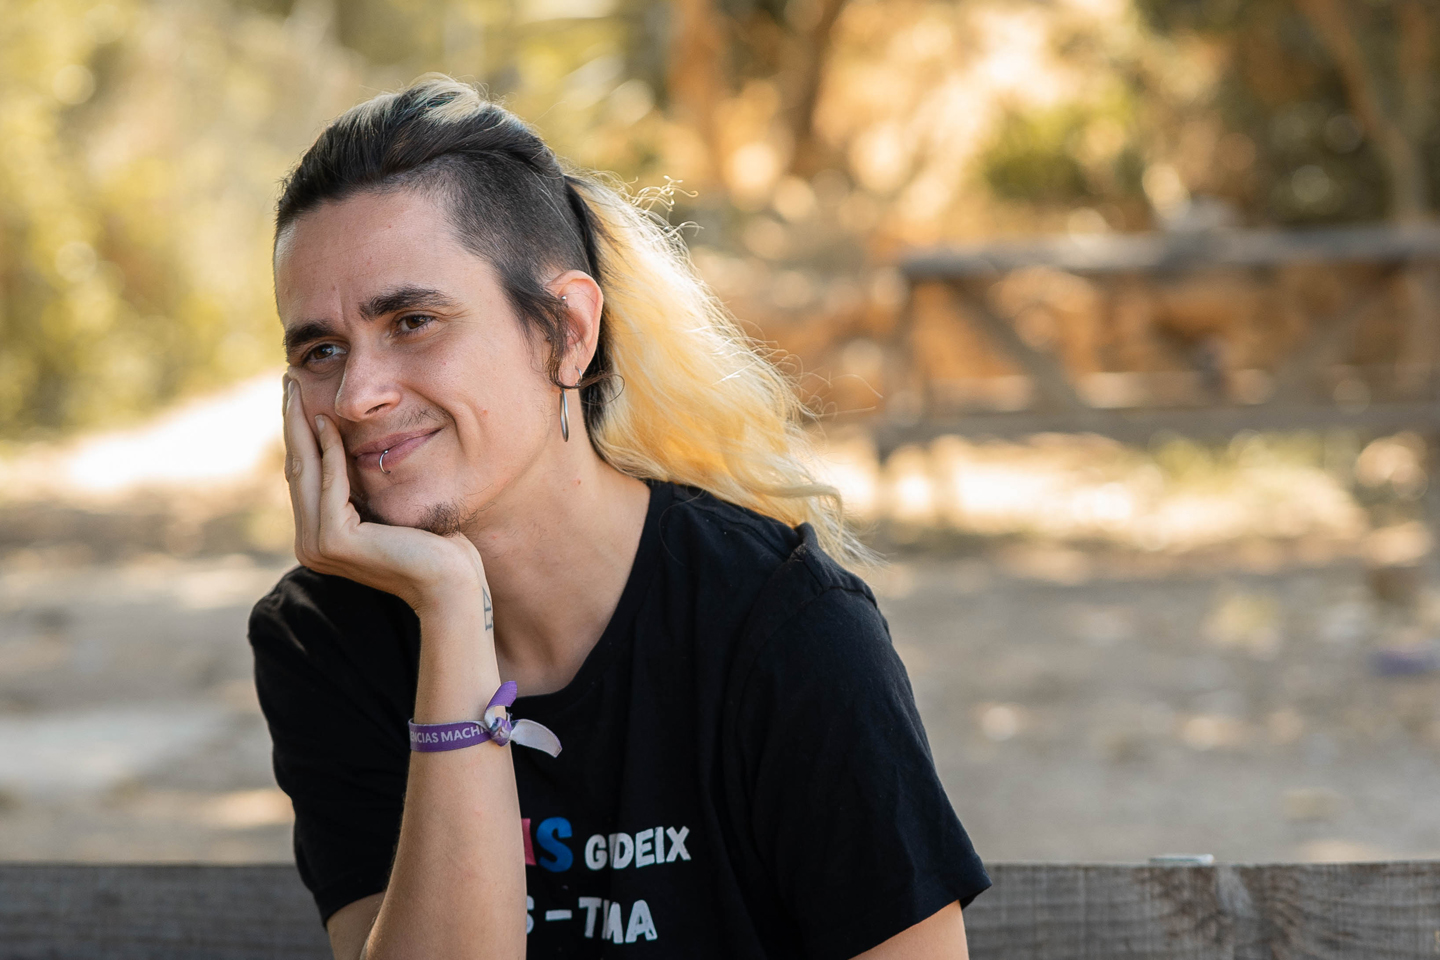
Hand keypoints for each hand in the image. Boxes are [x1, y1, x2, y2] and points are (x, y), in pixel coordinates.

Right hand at [282, 374, 485, 614]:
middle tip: (288, 381)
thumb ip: (359, 484)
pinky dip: (331, 451)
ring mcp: (317, 546)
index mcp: (318, 537)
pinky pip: (332, 483)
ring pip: (306, 470)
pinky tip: (328, 422)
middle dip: (291, 421)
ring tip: (297, 388)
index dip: (298, 433)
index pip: (305, 475)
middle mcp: (309, 544)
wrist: (450, 580)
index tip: (296, 396)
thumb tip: (342, 443)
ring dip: (300, 426)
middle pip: (298, 468)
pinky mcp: (335, 541)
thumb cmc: (431, 544)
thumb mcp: (385, 504)